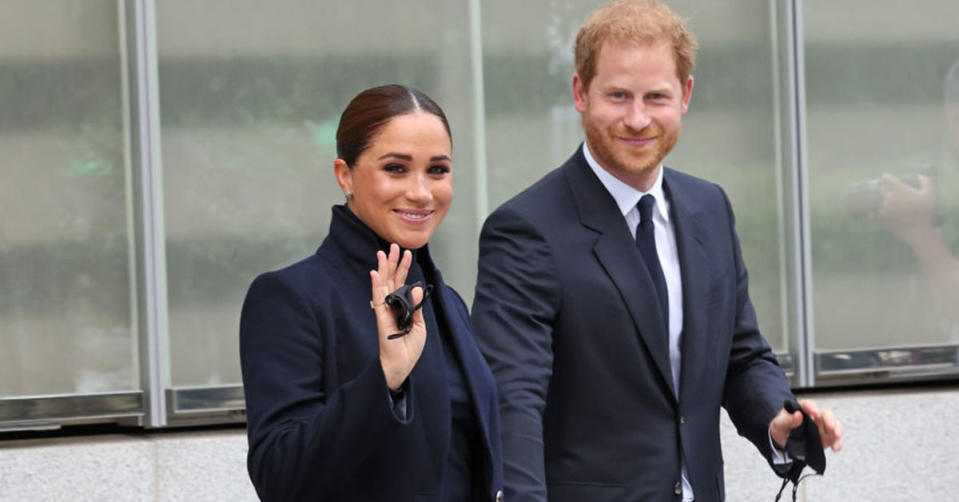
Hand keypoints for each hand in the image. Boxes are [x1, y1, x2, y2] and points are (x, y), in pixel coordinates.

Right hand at [370, 244, 427, 389]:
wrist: (402, 365)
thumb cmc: (409, 348)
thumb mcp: (419, 325)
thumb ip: (416, 306)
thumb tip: (415, 287)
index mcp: (402, 306)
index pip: (402, 282)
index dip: (404, 268)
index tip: (408, 253)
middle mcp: (392, 305)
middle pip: (391, 279)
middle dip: (393, 262)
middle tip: (393, 246)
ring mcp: (385, 310)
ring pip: (383, 285)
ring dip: (383, 268)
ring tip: (383, 253)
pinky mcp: (381, 318)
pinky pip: (377, 299)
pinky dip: (376, 286)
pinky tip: (374, 273)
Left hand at [769, 398, 843, 452]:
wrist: (784, 442)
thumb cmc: (781, 429)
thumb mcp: (778, 424)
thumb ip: (786, 420)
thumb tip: (797, 415)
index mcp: (802, 410)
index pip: (808, 404)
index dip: (811, 407)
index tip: (814, 412)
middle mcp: (814, 417)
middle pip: (826, 414)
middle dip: (830, 420)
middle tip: (829, 427)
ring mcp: (822, 427)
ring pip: (834, 425)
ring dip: (837, 430)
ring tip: (836, 436)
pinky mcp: (826, 438)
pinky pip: (836, 439)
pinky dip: (838, 443)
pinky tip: (835, 447)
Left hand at [878, 174, 935, 242]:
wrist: (918, 231)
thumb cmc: (925, 212)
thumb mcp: (930, 194)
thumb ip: (926, 182)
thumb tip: (919, 176)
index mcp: (898, 189)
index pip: (885, 178)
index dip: (887, 178)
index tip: (889, 179)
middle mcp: (887, 197)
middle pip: (879, 188)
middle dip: (882, 189)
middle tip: (885, 190)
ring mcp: (881, 208)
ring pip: (873, 200)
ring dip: (876, 199)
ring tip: (879, 200)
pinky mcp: (879, 218)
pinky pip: (871, 212)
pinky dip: (873, 211)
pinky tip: (876, 211)